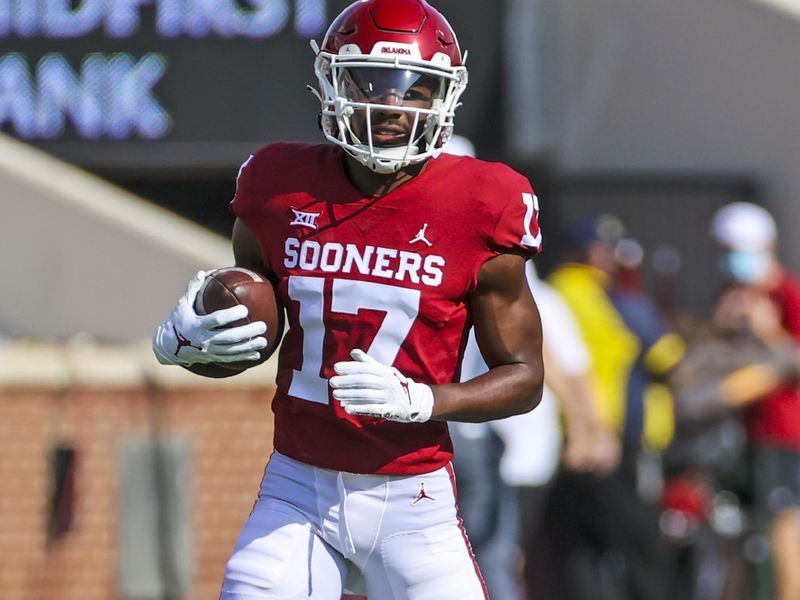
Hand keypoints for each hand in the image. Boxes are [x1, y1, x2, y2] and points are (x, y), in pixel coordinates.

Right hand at [152, 271, 267, 366]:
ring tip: (264, 341)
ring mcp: (209, 351)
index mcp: (197, 325)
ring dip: (249, 346)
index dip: (231, 315)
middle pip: (229, 337)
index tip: (245, 309)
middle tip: (262, 326)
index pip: (217, 320)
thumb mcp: (182, 304)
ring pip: (232, 350)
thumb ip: (193, 289)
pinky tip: (258, 354)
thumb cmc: (178, 320)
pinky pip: (230, 359)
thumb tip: (203, 272)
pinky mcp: (212, 358)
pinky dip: (244, 357)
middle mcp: (204, 340)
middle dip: (247, 332)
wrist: (168, 347)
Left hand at [329, 349, 433, 422]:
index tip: (336, 368)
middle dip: (347, 381)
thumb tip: (353, 351)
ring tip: (336, 394)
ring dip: (350, 394)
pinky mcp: (392, 410)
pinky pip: (373, 409)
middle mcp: (388, 382)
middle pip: (365, 380)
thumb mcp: (384, 371)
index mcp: (385, 371)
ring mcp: (390, 396)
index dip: (350, 367)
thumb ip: (368, 362)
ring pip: (367, 394)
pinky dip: (360, 408)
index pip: (365, 368)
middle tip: (332, 382)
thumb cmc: (395, 384)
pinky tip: (347, 408)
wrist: (417, 401)